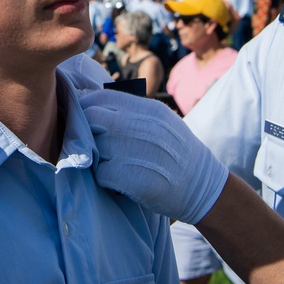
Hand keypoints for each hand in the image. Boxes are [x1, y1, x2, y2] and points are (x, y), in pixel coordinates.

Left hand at [81, 88, 227, 223]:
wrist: (202, 186)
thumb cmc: (174, 151)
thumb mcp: (161, 120)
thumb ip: (130, 110)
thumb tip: (89, 102)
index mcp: (150, 109)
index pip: (101, 97)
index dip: (85, 106)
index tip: (81, 117)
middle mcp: (145, 127)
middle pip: (92, 119)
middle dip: (85, 130)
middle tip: (91, 141)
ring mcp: (140, 153)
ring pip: (94, 147)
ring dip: (95, 156)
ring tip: (110, 162)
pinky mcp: (136, 180)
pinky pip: (101, 173)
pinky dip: (104, 178)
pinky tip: (118, 179)